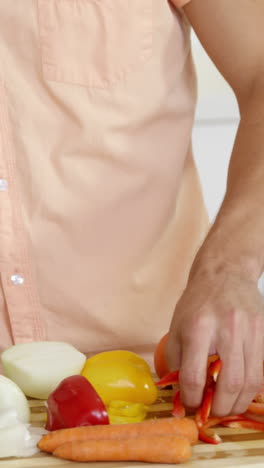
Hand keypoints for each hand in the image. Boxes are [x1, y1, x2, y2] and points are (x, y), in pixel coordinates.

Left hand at [166, 259, 263, 416]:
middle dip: (220, 407)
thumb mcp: (176, 327)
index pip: (195, 375)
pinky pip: (262, 370)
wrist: (226, 273)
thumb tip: (182, 393)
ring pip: (251, 381)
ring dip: (239, 402)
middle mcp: (227, 328)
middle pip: (230, 382)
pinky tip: (241, 390)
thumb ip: (176, 361)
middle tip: (213, 412)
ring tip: (228, 405)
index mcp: (198, 327)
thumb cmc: (198, 302)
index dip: (192, 398)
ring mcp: (250, 329)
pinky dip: (252, 387)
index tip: (191, 404)